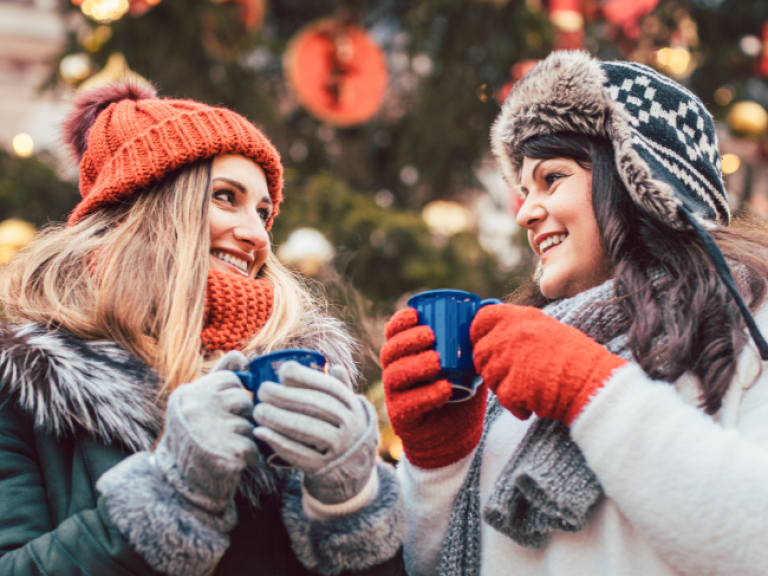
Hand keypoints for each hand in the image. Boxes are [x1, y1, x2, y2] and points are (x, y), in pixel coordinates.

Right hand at [155, 351, 258, 512]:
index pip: (231, 379)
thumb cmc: (193, 437)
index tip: (218, 411)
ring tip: (222, 447)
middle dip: (240, 417)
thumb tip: (241, 354)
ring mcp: (212, 430)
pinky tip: (230, 461)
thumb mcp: (198, 401)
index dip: (232, 396)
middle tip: (221, 431)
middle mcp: (198, 408)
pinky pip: (254, 447)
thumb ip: (220, 375)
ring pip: (249, 425)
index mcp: (190, 393)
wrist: (178, 484)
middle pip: (243, 401)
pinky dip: (248, 457)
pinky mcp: (227, 453)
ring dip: (243, 438)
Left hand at [252, 362, 377, 504]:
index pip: (330, 387)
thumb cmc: (341, 429)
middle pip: (317, 407)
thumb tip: (334, 366)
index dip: (306, 377)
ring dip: (279, 418)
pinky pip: (299, 454)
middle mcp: (351, 426)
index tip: (283, 371)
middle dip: (286, 396)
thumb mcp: (347, 409)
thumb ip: (340, 388)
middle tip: (262, 391)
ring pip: (308, 429)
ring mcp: (339, 448)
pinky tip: (260, 432)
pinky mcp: (323, 468)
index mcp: (353, 406)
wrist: (352, 470)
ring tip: (258, 410)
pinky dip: (278, 442)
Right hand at [380, 307, 486, 468]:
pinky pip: (408, 404)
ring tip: (437, 361)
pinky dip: (426, 395)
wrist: (457, 435)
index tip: (415, 313)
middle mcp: (395, 373)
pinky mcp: (403, 418)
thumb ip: (473, 339)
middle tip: (430, 336)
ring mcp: (396, 396)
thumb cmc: (461, 392)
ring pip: (395, 376)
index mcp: (406, 355)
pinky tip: (444, 388)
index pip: (393, 334)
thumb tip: (489, 305)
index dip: (399, 322)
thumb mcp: (467, 363)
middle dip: (407, 341)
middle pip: (390, 352)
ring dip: (415, 365)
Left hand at [470, 304, 626, 424]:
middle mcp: (510, 335)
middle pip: (480, 352)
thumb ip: (519, 329)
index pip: (481, 319)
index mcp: (519, 317)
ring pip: (489, 377)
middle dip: (491, 366)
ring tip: (529, 388)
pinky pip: (502, 398)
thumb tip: (495, 336)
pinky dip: (516, 406)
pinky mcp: (511, 387)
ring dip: (503, 386)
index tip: (485, 343)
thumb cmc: (576, 358)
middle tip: (513, 375)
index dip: (479, 333)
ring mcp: (508, 361)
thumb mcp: (547, 329)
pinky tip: (534, 403)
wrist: (593, 383)